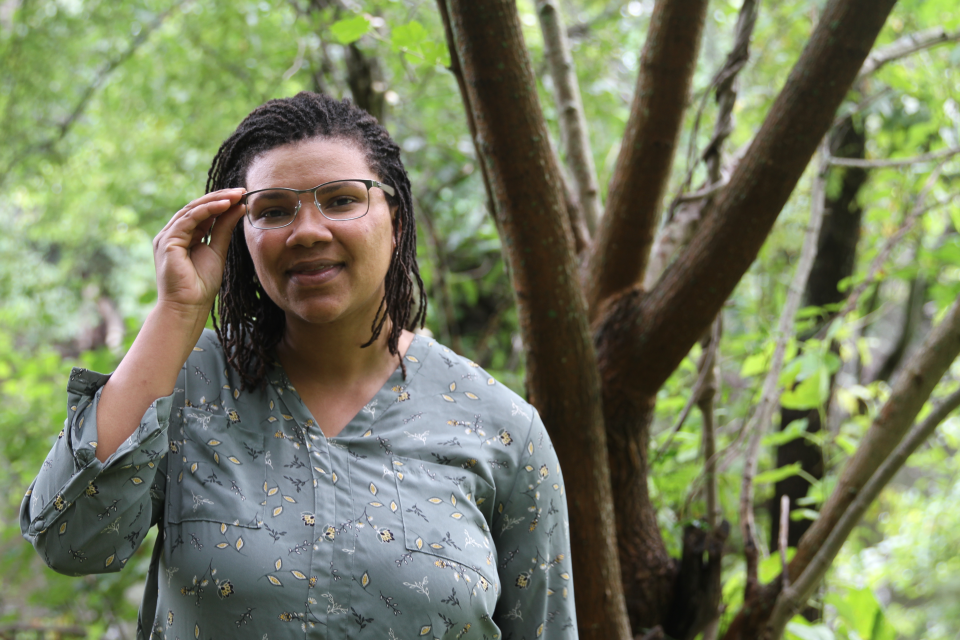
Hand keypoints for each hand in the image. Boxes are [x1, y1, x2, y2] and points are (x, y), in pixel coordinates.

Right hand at [152, 188, 246, 314]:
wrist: (188, 307)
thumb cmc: (201, 285)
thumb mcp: (217, 250)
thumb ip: (224, 229)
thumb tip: (238, 207)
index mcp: (182, 236)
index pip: (202, 212)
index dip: (221, 202)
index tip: (242, 196)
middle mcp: (172, 234)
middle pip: (196, 208)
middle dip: (220, 198)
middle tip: (241, 191)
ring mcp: (167, 237)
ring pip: (192, 210)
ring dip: (216, 201)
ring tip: (236, 195)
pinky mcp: (167, 242)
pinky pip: (188, 219)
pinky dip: (207, 210)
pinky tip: (224, 205)